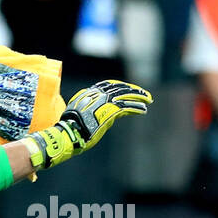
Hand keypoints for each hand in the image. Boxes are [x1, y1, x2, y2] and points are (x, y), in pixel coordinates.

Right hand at [24, 78, 152, 169]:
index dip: (121, 85)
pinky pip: (126, 108)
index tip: (129, 88)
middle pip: (119, 88)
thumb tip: (102, 116)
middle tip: (144, 94)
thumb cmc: (70, 129)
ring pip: (125, 96)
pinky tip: (143, 110)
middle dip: (133, 90)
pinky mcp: (109, 112)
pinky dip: (136, 108)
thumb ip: (90, 111)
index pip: (108, 84)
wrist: (69, 133)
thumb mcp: (78, 114)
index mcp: (89, 93)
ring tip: (148, 101)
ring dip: (138, 98)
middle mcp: (97, 95)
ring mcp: (103, 102)